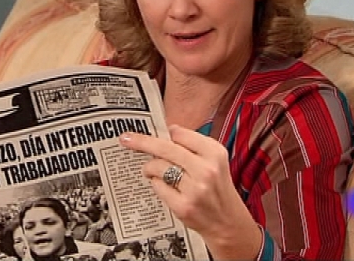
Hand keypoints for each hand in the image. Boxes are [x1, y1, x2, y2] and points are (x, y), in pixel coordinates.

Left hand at [119, 125, 260, 259]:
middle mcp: (206, 169)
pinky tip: (163, 186)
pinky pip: (157, 186)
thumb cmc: (216, 187)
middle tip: (126, 139)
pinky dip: (156, 184)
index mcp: (214, 153)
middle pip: (165, 148)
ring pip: (158, 167)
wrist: (227, 222)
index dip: (167, 134)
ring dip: (150, 167)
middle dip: (142, 142)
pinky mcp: (183, 206)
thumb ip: (193, 146)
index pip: (180, 133)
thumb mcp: (215, 161)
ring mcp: (194, 189)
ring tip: (151, 170)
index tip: (152, 131)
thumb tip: (166, 133)